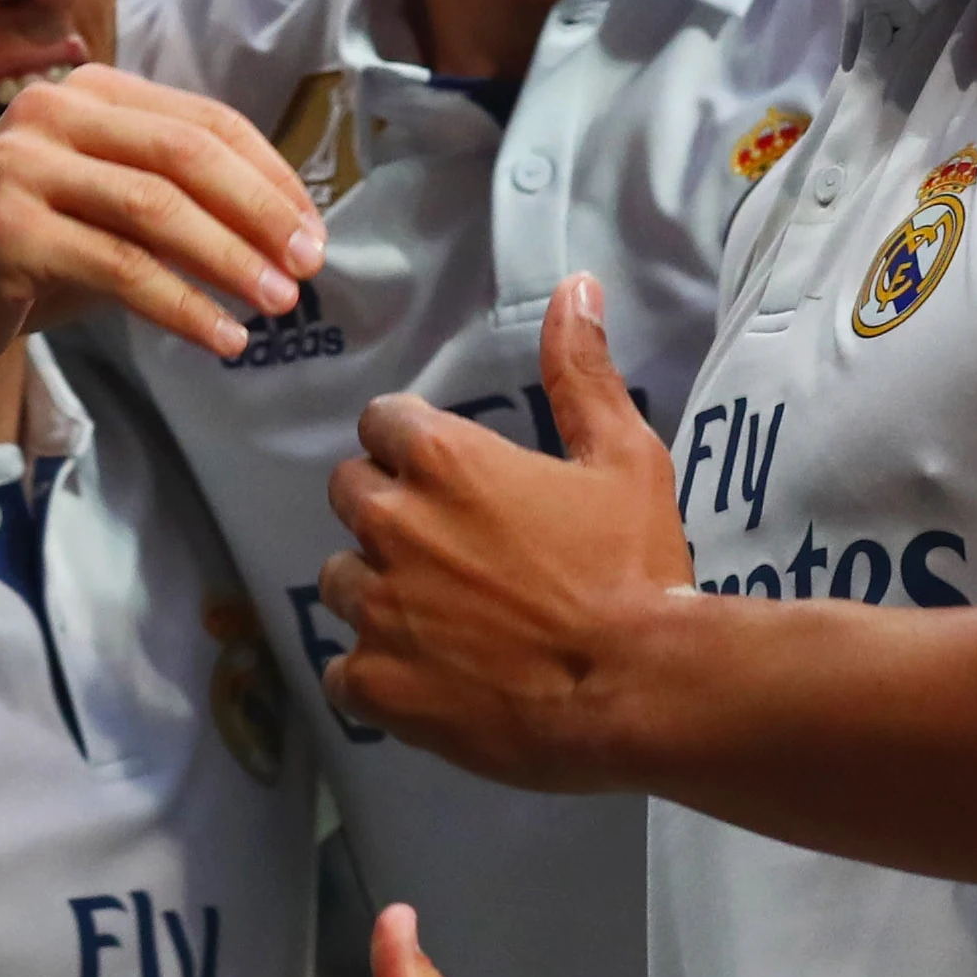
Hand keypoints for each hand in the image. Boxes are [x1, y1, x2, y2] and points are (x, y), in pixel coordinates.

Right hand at [0, 66, 325, 392]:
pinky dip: (184, 305)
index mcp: (84, 94)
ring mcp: (21, 167)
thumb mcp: (102, 211)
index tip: (312, 229)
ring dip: (232, 261)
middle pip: (188, 155)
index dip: (270, 176)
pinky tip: (223, 337)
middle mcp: (48, 112)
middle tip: (310, 266)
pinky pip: (121, 267)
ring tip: (278, 304)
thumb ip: (173, 198)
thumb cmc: (19, 262)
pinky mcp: (6, 230)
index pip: (204, 122)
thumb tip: (286, 224)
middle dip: (261, 212)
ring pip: (159, 209)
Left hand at [320, 276, 688, 787]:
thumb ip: (583, 372)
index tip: (448, 470)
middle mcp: (394, 526)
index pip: (381, 422)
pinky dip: (373, 670)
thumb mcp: (625, 457)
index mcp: (446, 462)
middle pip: (348, 492)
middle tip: (449, 539)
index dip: (412, 440)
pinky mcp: (376, 685)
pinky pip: (340, 670)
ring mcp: (378, 610)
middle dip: (388, 505)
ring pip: (340, 579)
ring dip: (378, 586)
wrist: (636, 689)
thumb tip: (575, 287)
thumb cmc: (634, 567)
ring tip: (439, 611)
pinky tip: (425, 675)